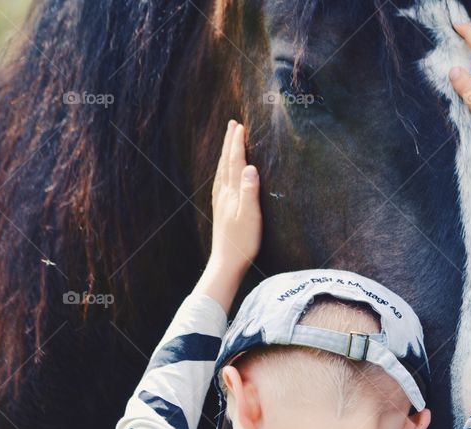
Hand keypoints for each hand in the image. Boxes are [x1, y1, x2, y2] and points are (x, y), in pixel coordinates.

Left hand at [210, 120, 261, 274]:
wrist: (226, 262)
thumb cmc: (243, 242)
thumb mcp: (250, 216)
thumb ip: (249, 191)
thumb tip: (250, 166)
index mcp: (231, 192)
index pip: (234, 162)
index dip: (237, 143)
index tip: (240, 126)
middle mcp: (223, 193)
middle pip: (225, 162)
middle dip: (229, 142)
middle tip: (233, 125)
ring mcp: (220, 201)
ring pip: (222, 170)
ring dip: (226, 153)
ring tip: (230, 141)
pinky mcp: (221, 209)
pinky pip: (221, 181)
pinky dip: (223, 169)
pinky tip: (225, 172)